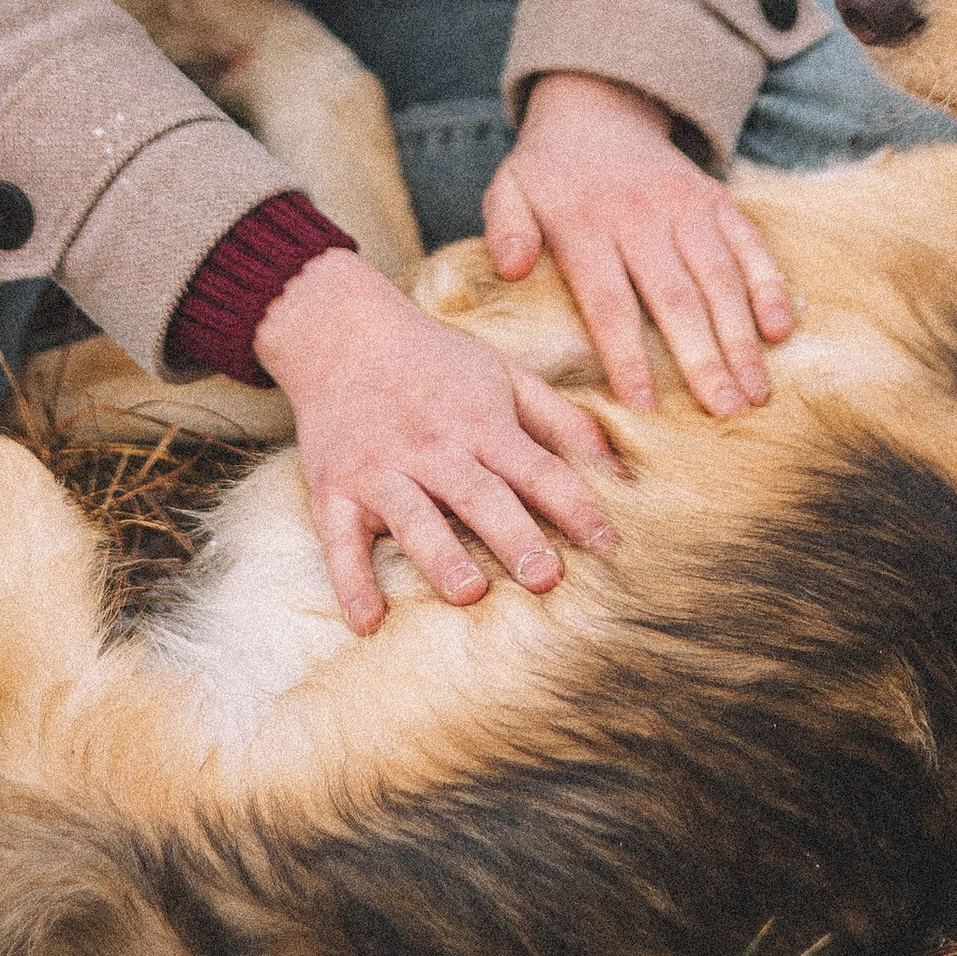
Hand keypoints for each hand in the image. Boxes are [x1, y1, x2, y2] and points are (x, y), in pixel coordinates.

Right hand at [254, 247, 620, 636]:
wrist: (340, 333)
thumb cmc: (436, 363)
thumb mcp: (506, 375)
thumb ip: (563, 422)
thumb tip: (624, 473)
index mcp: (479, 421)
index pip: (536, 467)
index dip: (574, 504)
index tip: (610, 545)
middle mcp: (431, 446)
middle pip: (477, 493)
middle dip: (512, 534)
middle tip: (546, 577)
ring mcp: (378, 468)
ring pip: (410, 515)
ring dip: (438, 555)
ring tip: (468, 593)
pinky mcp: (332, 489)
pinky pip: (339, 540)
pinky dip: (350, 581)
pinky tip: (369, 622)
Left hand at [483, 71, 794, 418]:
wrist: (598, 110)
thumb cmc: (549, 173)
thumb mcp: (508, 190)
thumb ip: (505, 229)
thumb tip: (512, 269)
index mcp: (584, 224)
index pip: (608, 301)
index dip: (627, 355)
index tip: (645, 405)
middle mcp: (640, 215)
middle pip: (676, 297)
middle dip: (703, 359)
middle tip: (726, 413)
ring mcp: (685, 205)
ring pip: (719, 277)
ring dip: (741, 337)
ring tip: (755, 392)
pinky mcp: (716, 198)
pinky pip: (749, 245)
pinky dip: (768, 286)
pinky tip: (779, 331)